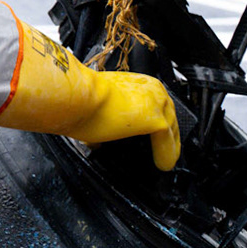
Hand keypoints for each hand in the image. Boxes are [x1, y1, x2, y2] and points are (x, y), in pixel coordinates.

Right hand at [0, 25, 182, 169]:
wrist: (75, 96)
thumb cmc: (79, 98)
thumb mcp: (97, 107)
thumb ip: (105, 121)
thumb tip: (97, 142)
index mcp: (136, 82)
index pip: (155, 103)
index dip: (156, 122)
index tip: (155, 136)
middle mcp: (151, 88)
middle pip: (169, 115)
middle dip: (168, 134)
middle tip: (165, 150)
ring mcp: (156, 103)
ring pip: (171, 128)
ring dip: (169, 146)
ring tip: (165, 162)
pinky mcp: (156, 120)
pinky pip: (167, 142)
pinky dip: (166, 155)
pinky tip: (163, 166)